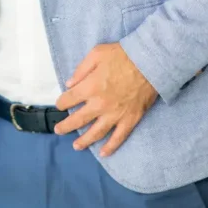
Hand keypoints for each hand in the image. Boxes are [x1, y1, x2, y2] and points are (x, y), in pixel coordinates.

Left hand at [54, 42, 157, 156]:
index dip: (62, 103)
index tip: (59, 105)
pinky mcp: (130, 120)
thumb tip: (69, 84)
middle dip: (66, 126)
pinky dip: (111, 147)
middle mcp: (100, 104)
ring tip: (76, 146)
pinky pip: (119, 137)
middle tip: (58, 130)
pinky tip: (104, 153)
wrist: (150, 64)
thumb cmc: (122, 56)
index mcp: (90, 87)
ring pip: (97, 133)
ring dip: (85, 141)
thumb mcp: (96, 54)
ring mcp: (116, 115)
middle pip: (79, 119)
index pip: (69, 99)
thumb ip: (81, 70)